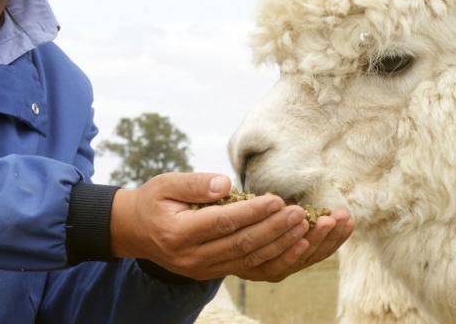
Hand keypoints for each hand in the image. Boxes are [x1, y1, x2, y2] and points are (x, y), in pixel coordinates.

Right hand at [109, 172, 352, 281]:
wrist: (139, 232)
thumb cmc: (155, 201)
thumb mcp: (165, 183)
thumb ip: (194, 183)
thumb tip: (225, 184)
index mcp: (179, 233)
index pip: (223, 224)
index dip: (252, 213)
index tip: (277, 199)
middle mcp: (196, 259)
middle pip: (244, 246)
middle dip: (277, 230)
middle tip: (304, 213)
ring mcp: (209, 270)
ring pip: (256, 262)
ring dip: (289, 246)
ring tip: (316, 227)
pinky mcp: (221, 272)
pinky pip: (258, 271)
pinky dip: (284, 260)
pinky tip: (306, 245)